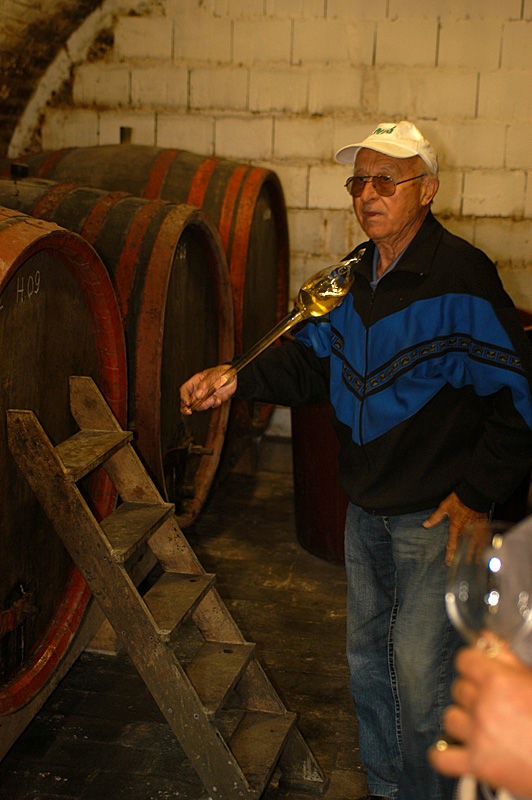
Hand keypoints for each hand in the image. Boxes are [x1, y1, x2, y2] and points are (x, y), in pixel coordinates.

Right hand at [180, 365, 236, 413]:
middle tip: (189, 412)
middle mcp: (198, 391)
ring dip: (205, 405)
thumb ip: (205, 384)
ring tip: (213, 399)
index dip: (183, 397)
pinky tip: (219, 399)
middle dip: (186, 408)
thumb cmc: (221, 372)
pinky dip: (215, 404)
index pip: (184, 390)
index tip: (187, 402)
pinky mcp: (214, 401)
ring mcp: (206, 397)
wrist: (234, 376)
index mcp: (195, 382)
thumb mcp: (212, 375)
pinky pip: (212, 406)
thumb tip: (197, 395)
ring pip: (199, 406)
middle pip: (187, 402)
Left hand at [422, 492, 487, 565]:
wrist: (474, 493)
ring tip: (476, 562)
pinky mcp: (484, 524)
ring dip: (476, 553)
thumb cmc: (458, 500)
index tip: (449, 563)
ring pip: (477, 544)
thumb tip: (425, 525)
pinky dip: (485, 545)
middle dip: (465, 557)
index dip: (450, 554)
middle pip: (466, 547)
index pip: (452, 544)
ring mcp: (477, 528)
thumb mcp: (444, 507)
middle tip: (464, 566)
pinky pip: (485, 538)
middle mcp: (467, 530)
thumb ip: (435, 517)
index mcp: (456, 527)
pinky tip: (486, 549)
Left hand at [428, 645, 531, 797]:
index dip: (472, 663)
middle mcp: (483, 706)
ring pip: (450, 718)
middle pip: (458, 688)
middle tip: (491, 701)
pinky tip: (457, 749)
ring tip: (481, 724)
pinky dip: (446, 754)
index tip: (478, 669)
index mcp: (497, 681)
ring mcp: (478, 737)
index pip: (464, 660)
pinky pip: (442, 757)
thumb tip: (486, 637)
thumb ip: (508, 657)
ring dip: (463, 720)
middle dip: (472, 692)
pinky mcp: (478, 766)